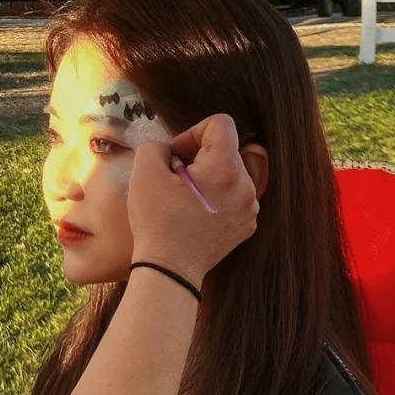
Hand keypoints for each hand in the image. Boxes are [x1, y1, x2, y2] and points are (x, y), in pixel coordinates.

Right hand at [127, 114, 258, 285]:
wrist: (169, 270)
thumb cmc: (156, 222)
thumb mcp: (144, 171)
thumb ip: (157, 145)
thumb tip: (170, 150)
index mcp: (226, 168)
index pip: (220, 124)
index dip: (193, 132)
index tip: (176, 156)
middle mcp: (246, 186)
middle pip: (226, 149)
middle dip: (199, 156)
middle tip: (175, 178)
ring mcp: (250, 208)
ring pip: (230, 173)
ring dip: (207, 177)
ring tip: (184, 198)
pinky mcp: (247, 225)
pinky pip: (233, 196)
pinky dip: (215, 197)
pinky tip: (194, 213)